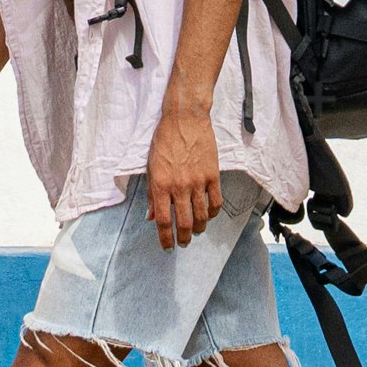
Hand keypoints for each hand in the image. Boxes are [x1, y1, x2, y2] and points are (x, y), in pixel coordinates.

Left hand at [144, 111, 223, 250]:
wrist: (185, 119)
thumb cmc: (164, 141)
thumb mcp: (151, 167)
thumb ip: (152, 195)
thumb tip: (151, 217)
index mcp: (161, 185)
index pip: (163, 221)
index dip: (165, 238)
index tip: (167, 247)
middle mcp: (179, 186)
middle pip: (184, 223)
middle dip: (184, 238)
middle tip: (184, 243)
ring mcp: (198, 182)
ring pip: (202, 216)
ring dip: (199, 229)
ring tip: (196, 231)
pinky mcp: (213, 175)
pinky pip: (216, 203)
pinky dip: (213, 214)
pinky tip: (209, 215)